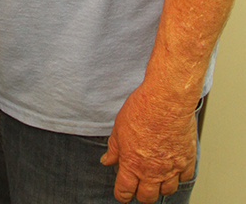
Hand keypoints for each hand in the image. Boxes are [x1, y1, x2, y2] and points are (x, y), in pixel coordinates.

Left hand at [100, 85, 196, 202]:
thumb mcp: (119, 128)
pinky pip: (184, 178)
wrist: (167, 99)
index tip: (121, 191)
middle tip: (137, 184)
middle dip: (140, 193)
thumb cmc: (142, 109)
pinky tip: (172, 166)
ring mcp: (171, 167)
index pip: (124, 191)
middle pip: (146, 197)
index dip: (121, 193)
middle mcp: (152, 171)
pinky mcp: (187, 160)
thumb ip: (114, 149)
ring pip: (166, 191)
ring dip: (159, 186)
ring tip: (155, 176)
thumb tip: (107, 160)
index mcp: (132, 164)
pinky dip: (178, 176)